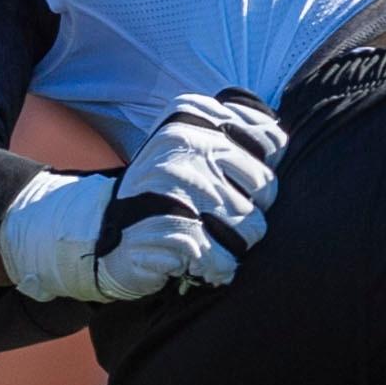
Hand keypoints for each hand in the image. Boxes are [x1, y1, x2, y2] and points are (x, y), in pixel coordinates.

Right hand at [0, 89, 285, 301]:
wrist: (104, 235)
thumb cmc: (167, 194)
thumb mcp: (195, 147)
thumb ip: (239, 135)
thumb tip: (281, 136)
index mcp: (193, 115)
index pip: (272, 142)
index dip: (258, 174)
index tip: (229, 181)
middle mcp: (184, 143)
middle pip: (267, 188)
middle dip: (249, 212)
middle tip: (212, 217)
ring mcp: (175, 185)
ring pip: (252, 227)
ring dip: (234, 245)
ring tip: (204, 239)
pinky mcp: (170, 230)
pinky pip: (225, 260)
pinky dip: (216, 269)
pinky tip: (194, 263)